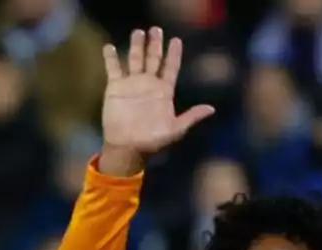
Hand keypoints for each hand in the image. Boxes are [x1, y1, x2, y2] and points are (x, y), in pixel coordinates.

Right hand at [100, 28, 214, 161]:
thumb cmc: (152, 142)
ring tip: (138, 32)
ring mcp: (132, 85)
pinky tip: (109, 47)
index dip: (174, 55)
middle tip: (156, 29)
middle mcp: (149, 85)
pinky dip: (111, 58)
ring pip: (135, 59)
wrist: (127, 148)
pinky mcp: (116, 88)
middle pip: (153, 58)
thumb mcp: (175, 130)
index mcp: (164, 92)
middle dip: (155, 44)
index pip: (170, 68)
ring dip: (136, 46)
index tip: (176, 41)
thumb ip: (191, 117)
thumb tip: (212, 109)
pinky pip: (113, 69)